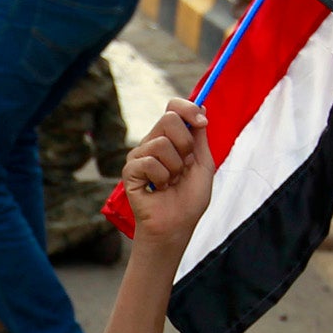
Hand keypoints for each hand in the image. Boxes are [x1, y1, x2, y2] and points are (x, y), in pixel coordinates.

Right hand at [122, 99, 213, 246]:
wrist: (176, 226)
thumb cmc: (189, 200)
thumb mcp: (203, 164)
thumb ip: (200, 136)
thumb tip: (202, 106)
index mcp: (169, 139)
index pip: (173, 108)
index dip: (189, 109)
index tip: (203, 123)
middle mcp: (152, 143)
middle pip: (169, 119)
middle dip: (185, 145)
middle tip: (184, 167)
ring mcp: (139, 156)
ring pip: (161, 143)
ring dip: (174, 168)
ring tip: (170, 183)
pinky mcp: (130, 171)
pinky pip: (149, 162)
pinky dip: (161, 178)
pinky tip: (157, 189)